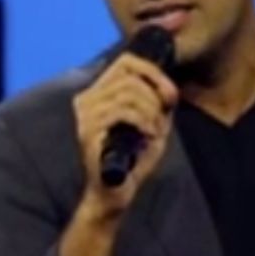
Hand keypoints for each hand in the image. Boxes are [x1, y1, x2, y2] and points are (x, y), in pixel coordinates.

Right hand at [71, 52, 179, 219]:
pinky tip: (148, 135)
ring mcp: (85, 116)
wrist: (115, 193)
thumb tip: (168, 86)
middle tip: (162, 120)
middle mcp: (86, 100)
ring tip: (154, 130)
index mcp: (99, 93)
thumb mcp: (153, 124)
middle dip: (155, 96)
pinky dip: (143, 121)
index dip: (152, 72)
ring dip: (150, 111)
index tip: (170, 94)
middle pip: (130, 77)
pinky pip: (122, 111)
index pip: (126, 62)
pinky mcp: (88, 132)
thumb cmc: (133, 159)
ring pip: (128, 92)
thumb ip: (159, 103)